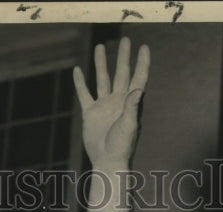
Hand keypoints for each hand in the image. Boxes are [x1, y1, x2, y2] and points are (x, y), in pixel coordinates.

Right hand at [73, 36, 149, 171]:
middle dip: (123, 57)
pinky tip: (78, 70)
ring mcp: (103, 106)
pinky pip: (84, 94)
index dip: (142, 63)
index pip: (138, 78)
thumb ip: (132, 107)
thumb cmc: (121, 146)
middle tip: (125, 39)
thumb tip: (138, 89)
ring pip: (102, 79)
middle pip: (121, 73)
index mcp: (129, 103)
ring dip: (101, 63)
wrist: (106, 160)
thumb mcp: (129, 126)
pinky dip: (80, 83)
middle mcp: (117, 101)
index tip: (144, 47)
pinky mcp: (90, 113)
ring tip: (100, 46)